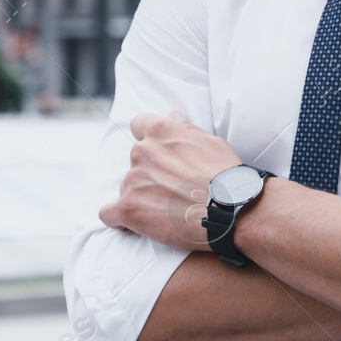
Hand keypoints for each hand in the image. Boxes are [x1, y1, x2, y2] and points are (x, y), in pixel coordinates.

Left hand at [98, 111, 244, 251]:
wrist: (231, 212)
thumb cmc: (227, 177)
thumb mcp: (212, 143)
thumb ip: (186, 130)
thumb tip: (172, 116)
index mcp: (160, 132)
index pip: (138, 125)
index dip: (148, 141)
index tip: (159, 155)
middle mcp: (142, 151)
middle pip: (135, 160)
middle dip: (149, 173)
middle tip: (173, 190)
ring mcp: (133, 180)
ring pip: (126, 187)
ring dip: (141, 197)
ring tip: (167, 212)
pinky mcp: (129, 208)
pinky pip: (109, 213)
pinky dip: (118, 218)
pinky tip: (132, 224)